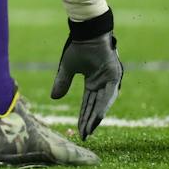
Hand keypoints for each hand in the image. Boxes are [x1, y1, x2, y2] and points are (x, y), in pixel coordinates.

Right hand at [51, 22, 122, 138]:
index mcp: (92, 81)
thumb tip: (53, 98)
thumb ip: (62, 82)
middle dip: (89, 121)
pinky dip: (104, 106)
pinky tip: (98, 117)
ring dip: (96, 117)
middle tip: (84, 135)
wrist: (87, 33)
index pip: (87, 103)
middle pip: (95, 106)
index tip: (79, 130)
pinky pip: (109, 94)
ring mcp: (109, 80)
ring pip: (102, 103)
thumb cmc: (78, 47)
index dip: (83, 116)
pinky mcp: (114, 76)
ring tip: (90, 130)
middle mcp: (102, 83)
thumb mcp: (67, 68)